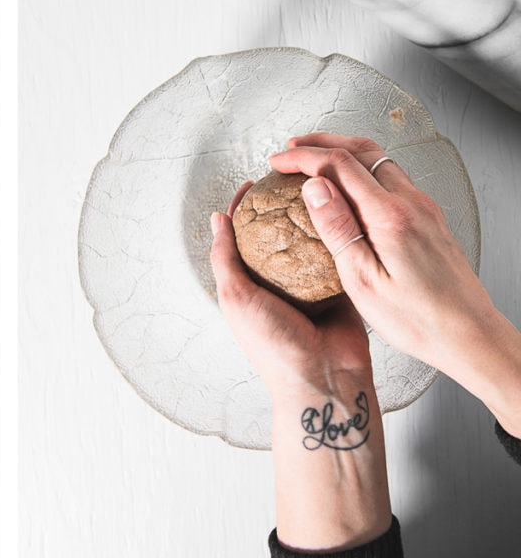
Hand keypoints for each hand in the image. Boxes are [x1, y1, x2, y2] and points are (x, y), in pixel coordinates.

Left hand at [211, 183, 391, 551]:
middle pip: (279, 235)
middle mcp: (278, 283)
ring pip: (309, 241)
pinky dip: (338, 234)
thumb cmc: (273, 346)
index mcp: (249, 286)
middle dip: (284, 207)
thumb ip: (225, 259)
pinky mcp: (339, 288)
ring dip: (312, 216)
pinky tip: (341, 210)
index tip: (253, 185)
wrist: (325, 379)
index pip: (243, 238)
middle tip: (292, 178)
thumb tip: (217, 219)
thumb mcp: (236, 298)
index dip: (245, 210)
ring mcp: (310, 285)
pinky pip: (338, 255)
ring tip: (318, 186)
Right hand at [270, 133, 520, 436]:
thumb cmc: (417, 319)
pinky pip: (390, 177)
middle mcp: (411, 202)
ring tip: (313, 160)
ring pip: (378, 159)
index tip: (278, 162)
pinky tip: (347, 186)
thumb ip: (337, 228)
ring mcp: (423, 207)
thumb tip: (314, 187)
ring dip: (342, 152)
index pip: (338, 164)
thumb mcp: (363, 281)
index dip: (303, 157)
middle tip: (290, 150)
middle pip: (361, 150)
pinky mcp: (428, 217)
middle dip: (321, 143)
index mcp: (390, 216)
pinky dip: (361, 169)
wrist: (469, 334)